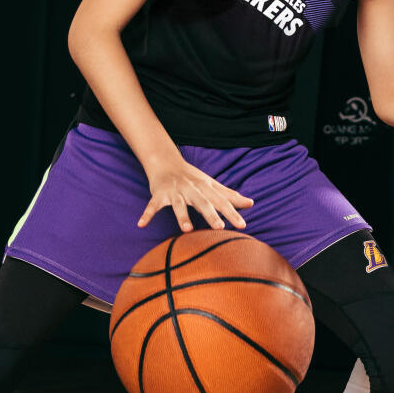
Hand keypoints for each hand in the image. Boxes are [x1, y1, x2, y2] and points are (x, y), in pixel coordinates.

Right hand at [139, 159, 253, 230]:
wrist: (166, 162)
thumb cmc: (193, 178)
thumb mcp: (213, 185)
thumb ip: (231, 196)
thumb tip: (251, 203)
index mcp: (206, 188)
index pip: (222, 202)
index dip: (232, 213)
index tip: (243, 225)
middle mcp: (192, 190)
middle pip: (203, 203)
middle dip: (211, 214)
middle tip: (220, 227)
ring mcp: (175, 192)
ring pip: (179, 205)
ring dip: (182, 216)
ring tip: (187, 230)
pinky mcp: (159, 195)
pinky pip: (152, 205)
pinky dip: (147, 214)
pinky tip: (142, 224)